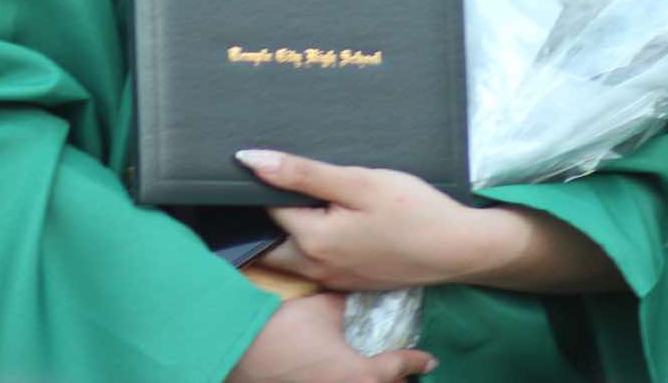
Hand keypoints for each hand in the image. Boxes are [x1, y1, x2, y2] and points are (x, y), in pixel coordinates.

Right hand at [228, 293, 436, 381]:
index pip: (400, 369)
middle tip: (405, 372)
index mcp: (362, 374)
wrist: (238, 351)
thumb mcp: (325, 307)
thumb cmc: (285, 329)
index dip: (417, 362)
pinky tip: (343, 377)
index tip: (430, 361)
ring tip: (377, 375)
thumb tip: (357, 294)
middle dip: (397, 381)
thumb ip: (348, 303)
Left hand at [238, 151, 490, 292]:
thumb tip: (249, 160)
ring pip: (290, 257)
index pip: (266, 210)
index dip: (266, 184)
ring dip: (287, 234)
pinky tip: (334, 223)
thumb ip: (302, 173)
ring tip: (306, 201)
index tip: (277, 166)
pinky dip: (312, 245)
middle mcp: (314, 267)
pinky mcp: (349, 283)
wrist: (456, 249)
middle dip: (265, 219)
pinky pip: (314, 265)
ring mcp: (332, 279)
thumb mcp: (359, 182)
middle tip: (282, 187)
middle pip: (269, 243)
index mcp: (311, 240)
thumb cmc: (412, 210)